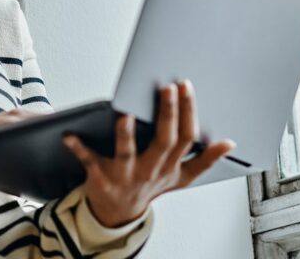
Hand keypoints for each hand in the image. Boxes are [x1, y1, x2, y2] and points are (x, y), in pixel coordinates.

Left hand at [62, 80, 235, 228]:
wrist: (117, 213)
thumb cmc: (150, 185)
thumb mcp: (182, 177)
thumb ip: (205, 160)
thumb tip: (230, 143)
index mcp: (170, 167)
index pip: (186, 138)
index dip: (189, 113)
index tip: (185, 86)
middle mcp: (150, 171)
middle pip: (164, 141)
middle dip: (168, 114)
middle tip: (167, 87)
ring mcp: (125, 175)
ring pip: (128, 154)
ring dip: (126, 135)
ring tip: (124, 114)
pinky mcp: (100, 177)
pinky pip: (89, 161)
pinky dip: (78, 148)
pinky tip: (69, 134)